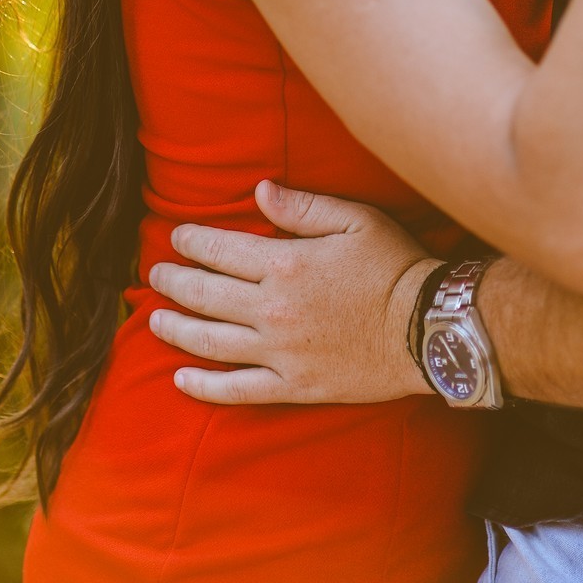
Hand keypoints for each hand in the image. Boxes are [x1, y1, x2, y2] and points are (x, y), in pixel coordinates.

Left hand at [148, 181, 437, 404]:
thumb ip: (302, 206)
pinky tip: (182, 379)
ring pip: (210, 341)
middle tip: (156, 274)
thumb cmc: (395, 266)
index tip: (176, 237)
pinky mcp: (293, 386)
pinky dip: (204, 386)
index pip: (221, 250)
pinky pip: (237, 390)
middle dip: (175, 281)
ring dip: (175, 328)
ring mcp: (280, 352)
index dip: (192, 242)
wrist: (427, 328)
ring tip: (154, 319)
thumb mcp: (355, 220)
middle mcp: (273, 309)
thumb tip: (258, 192)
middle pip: (206, 294)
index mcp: (286, 263)